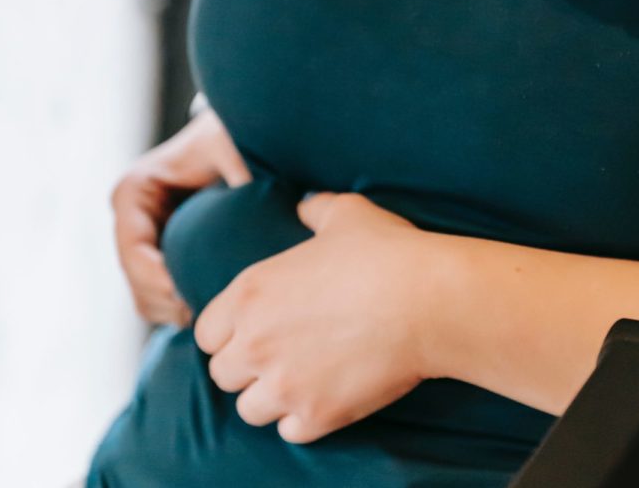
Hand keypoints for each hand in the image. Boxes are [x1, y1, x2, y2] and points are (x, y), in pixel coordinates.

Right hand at [111, 108, 250, 325]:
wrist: (238, 139)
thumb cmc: (232, 138)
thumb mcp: (232, 145)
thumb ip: (238, 168)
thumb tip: (249, 199)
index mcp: (133, 193)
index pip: (133, 252)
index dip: (160, 281)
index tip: (195, 297)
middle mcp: (131, 221)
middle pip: (137, 284)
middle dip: (173, 303)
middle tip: (216, 313)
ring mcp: (145, 243)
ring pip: (149, 299)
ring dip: (180, 312)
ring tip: (221, 313)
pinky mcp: (164, 259)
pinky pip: (166, 299)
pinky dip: (188, 309)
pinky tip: (221, 308)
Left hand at [194, 192, 441, 442]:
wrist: (431, 301)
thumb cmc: (389, 253)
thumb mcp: (347, 214)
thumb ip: (315, 210)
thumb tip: (305, 206)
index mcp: (250, 293)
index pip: (207, 332)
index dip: (231, 333)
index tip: (257, 331)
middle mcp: (255, 342)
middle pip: (223, 374)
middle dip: (248, 368)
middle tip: (283, 357)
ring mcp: (283, 384)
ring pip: (251, 409)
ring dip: (273, 398)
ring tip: (304, 382)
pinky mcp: (316, 415)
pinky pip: (290, 432)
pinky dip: (306, 420)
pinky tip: (327, 399)